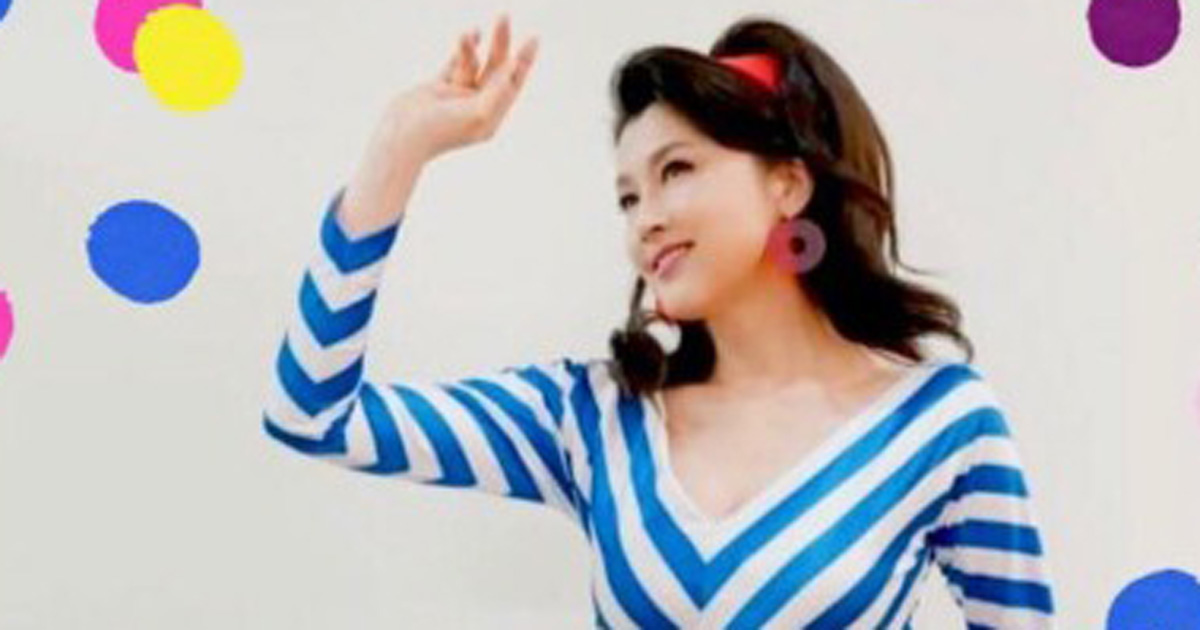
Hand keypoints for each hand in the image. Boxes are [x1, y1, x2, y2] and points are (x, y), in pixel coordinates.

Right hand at [378, 12, 538, 162]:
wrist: (400, 137)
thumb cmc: (439, 131)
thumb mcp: (477, 112)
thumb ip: (498, 90)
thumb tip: (515, 65)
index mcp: (489, 117)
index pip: (511, 84)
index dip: (523, 62)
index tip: (533, 39)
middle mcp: (476, 107)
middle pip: (494, 69)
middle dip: (500, 44)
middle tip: (504, 17)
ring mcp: (456, 97)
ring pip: (472, 64)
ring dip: (471, 47)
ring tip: (469, 32)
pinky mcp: (437, 89)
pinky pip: (453, 64)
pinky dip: (461, 50)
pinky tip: (471, 33)